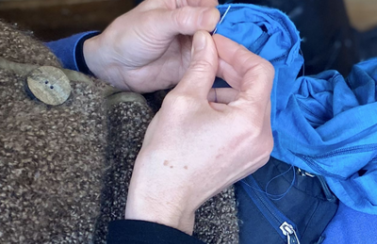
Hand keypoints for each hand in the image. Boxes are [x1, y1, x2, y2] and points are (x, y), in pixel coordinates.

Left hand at [83, 0, 220, 92]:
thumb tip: (214, 16)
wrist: (116, 68)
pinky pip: (212, 66)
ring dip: (225, 55)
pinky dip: (219, 69)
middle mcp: (193, 23)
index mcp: (182, 3)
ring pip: (219, 47)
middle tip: (230, 50)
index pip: (210, 5)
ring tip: (230, 63)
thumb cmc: (129, 36)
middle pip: (220, 27)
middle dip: (226, 37)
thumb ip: (185, 19)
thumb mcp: (155, 22)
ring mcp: (195, 44)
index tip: (222, 29)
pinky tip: (226, 73)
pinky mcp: (195, 65)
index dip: (219, 16)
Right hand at [125, 31, 273, 233]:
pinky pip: (249, 123)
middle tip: (207, 55)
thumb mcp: (183, 99)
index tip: (215, 44)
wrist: (166, 197)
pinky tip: (207, 105)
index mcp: (251, 121)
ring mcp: (260, 150)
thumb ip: (201, 66)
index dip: (237, 52)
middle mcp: (264, 137)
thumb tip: (206, 42)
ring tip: (201, 82)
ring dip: (231, 87)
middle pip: (259, 88)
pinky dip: (232, 108)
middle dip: (234, 68)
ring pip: (253, 105)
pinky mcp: (251, 157)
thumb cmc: (170, 154)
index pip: (260, 71)